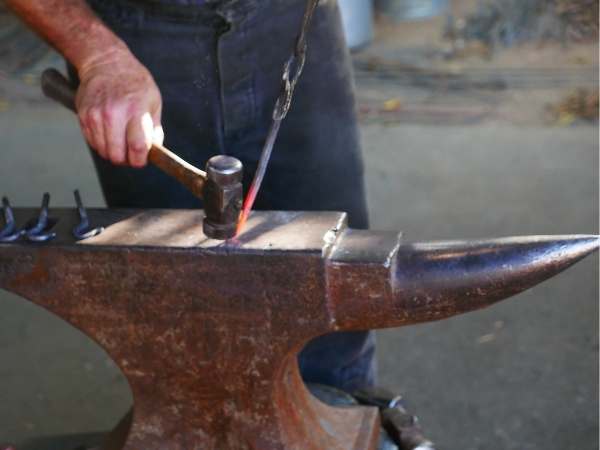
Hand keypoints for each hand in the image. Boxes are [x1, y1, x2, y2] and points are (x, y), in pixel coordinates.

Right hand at [75, 47, 163, 167]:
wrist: (106, 61)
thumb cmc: (134, 82)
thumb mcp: (154, 101)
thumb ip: (155, 129)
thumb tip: (156, 150)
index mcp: (136, 111)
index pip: (137, 147)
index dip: (140, 160)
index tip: (141, 160)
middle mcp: (114, 114)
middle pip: (117, 155)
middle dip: (126, 160)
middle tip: (131, 154)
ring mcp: (96, 115)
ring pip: (103, 151)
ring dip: (113, 153)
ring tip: (121, 142)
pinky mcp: (83, 116)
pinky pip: (92, 142)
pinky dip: (102, 144)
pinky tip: (109, 134)